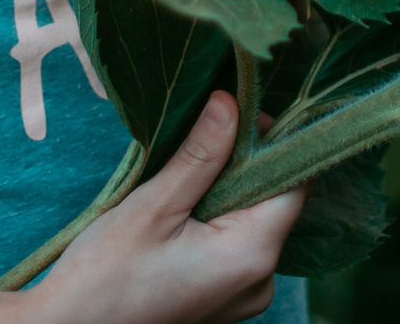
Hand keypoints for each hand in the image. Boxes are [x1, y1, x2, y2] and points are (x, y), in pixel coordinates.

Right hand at [23, 94, 303, 323]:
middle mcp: (261, 281)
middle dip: (244, 163)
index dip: (274, 141)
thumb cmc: (103, 279)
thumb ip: (200, 155)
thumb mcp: (152, 207)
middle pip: (275, 200)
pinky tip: (182, 207)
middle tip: (204, 133)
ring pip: (254, 220)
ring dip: (227, 189)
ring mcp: (243, 294)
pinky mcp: (223, 296)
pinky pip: (236, 244)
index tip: (239, 112)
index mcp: (252, 257)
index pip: (295, 183)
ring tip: (185, 173)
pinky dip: (216, 217)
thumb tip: (230, 102)